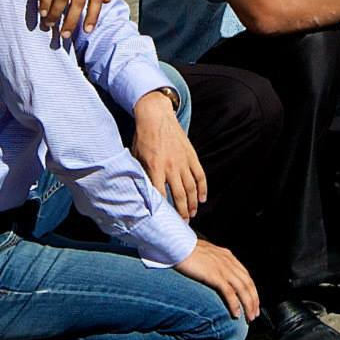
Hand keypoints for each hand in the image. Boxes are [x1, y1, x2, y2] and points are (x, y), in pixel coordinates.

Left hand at [132, 90, 206, 218]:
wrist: (156, 115)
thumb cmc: (143, 137)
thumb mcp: (136, 156)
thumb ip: (140, 174)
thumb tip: (139, 191)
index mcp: (154, 167)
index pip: (160, 195)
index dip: (163, 210)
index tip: (165, 221)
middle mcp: (170, 166)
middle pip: (179, 196)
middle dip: (182, 212)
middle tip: (183, 224)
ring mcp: (183, 161)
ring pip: (191, 188)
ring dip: (193, 204)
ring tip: (192, 215)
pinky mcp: (191, 155)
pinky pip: (200, 175)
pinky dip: (203, 188)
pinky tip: (202, 198)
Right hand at [175, 239, 259, 320]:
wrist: (177, 245)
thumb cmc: (185, 250)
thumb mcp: (204, 253)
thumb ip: (212, 261)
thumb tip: (212, 272)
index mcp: (227, 256)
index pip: (245, 275)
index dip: (251, 289)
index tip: (253, 301)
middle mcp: (228, 261)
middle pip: (247, 283)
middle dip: (253, 300)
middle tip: (255, 313)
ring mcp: (222, 268)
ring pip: (242, 289)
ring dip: (248, 305)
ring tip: (249, 317)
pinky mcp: (215, 275)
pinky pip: (229, 293)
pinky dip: (235, 304)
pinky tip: (236, 314)